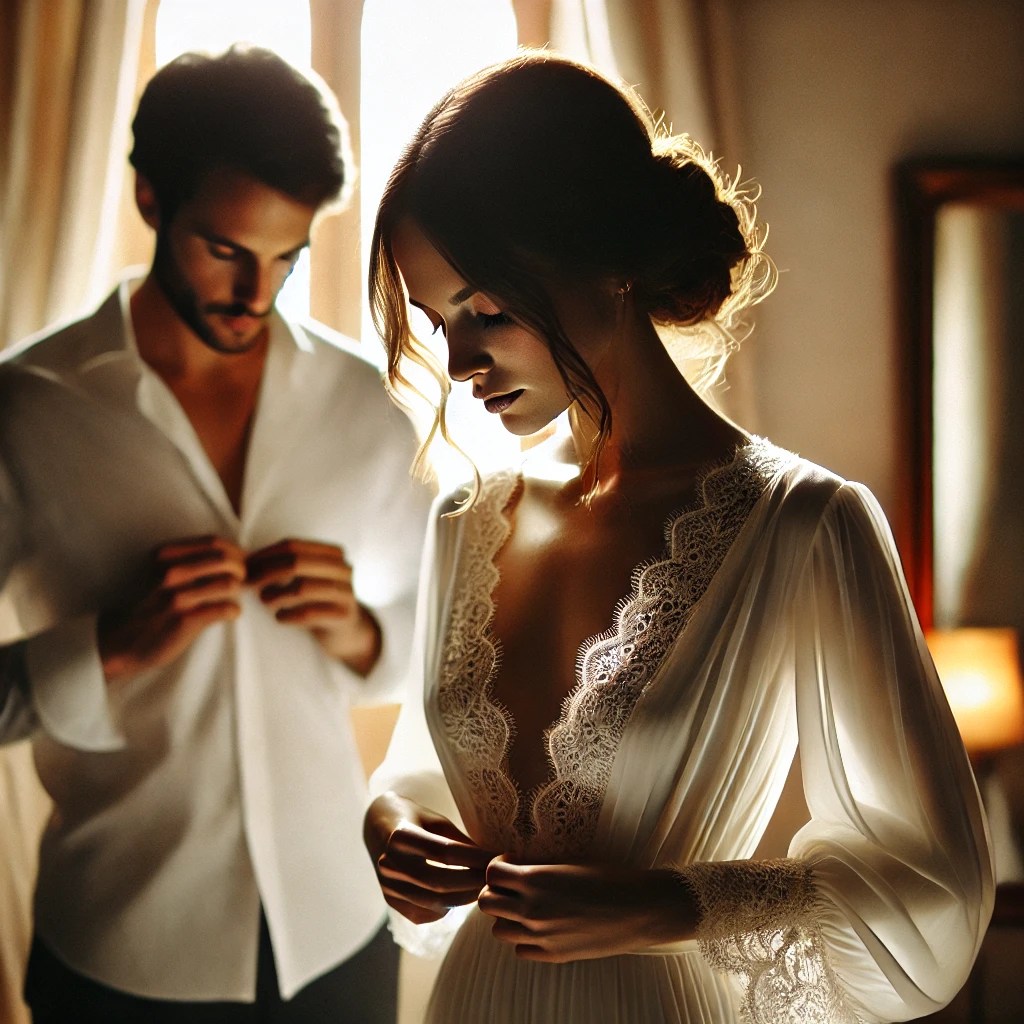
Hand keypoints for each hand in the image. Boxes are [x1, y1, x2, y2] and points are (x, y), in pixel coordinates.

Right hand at [98, 535, 245, 683]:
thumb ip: (193, 563)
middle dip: (242, 570)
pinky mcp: (184, 620)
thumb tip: (236, 554)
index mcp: (166, 557)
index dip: (236, 552)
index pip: (214, 542)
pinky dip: (233, 612)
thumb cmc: (154, 608)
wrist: (124, 644)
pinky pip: (225, 609)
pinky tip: (228, 615)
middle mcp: (171, 573)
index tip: (240, 565)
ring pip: (229, 584)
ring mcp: (177, 597)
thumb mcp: (166, 577)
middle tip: (242, 583)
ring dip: (238, 593)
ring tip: (231, 599)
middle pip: (226, 559)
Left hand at [246, 539, 379, 674]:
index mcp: (332, 554)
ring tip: (264, 601)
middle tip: (248, 585)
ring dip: (275, 595)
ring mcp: (346, 592)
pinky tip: (280, 617)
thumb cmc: (318, 600)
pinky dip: (288, 615)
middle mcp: (343, 569)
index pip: (293, 545)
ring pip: (302, 588)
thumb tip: (244, 562)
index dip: (265, 554)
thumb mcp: (306, 577)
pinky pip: (308, 613)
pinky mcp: (343, 615)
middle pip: (296, 563)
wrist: (348, 630)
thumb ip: (284, 566)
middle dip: (266, 573)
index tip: (245, 567)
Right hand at [365, 792, 493, 924]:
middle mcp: (389, 863)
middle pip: (438, 882)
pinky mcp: (391, 901)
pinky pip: (424, 914)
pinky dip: (447, 909)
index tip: (497, 858)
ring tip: (484, 889)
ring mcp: (388, 886)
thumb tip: (490, 860)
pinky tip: (462, 898)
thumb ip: (458, 840)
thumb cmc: (415, 818)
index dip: (474, 858)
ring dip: (464, 899)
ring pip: (433, 903)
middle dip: (472, 883)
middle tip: (495, 879)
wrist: (378, 828)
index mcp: (400, 836)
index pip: (444, 852)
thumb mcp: (436, 820)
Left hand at [478, 858, 698, 961]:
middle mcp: (533, 909)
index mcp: (536, 880)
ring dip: (507, 917)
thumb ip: (537, 868)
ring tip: (527, 906)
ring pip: (498, 930)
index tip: (513, 861)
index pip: (491, 873)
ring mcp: (542, 936)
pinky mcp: (554, 955)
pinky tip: (542, 926)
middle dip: (496, 891)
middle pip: (487, 903)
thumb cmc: (608, 877)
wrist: (639, 908)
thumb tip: (515, 866)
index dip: (498, 865)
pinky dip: (525, 938)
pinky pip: (520, 949)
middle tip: (514, 885)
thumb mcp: (568, 863)